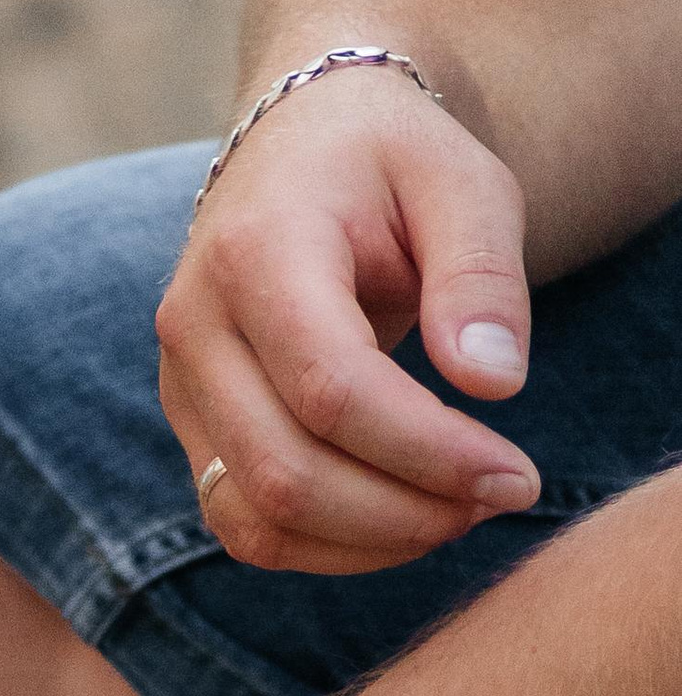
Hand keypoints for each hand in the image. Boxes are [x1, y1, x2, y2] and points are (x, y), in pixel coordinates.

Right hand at [156, 68, 539, 573]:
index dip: (425, 452)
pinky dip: (328, 547)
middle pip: (286, 474)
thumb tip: (495, 385)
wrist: (302, 148)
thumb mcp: (461, 182)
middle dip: (403, 512)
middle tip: (498, 500)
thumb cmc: (390, 163)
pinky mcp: (194, 432)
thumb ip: (482, 274)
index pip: (331, 390)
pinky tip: (401, 518)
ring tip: (455, 514)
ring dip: (365, 544)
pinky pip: (247, 526)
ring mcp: (182, 388)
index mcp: (256, 251)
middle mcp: (197, 327)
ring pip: (257, 520)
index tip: (514, 476)